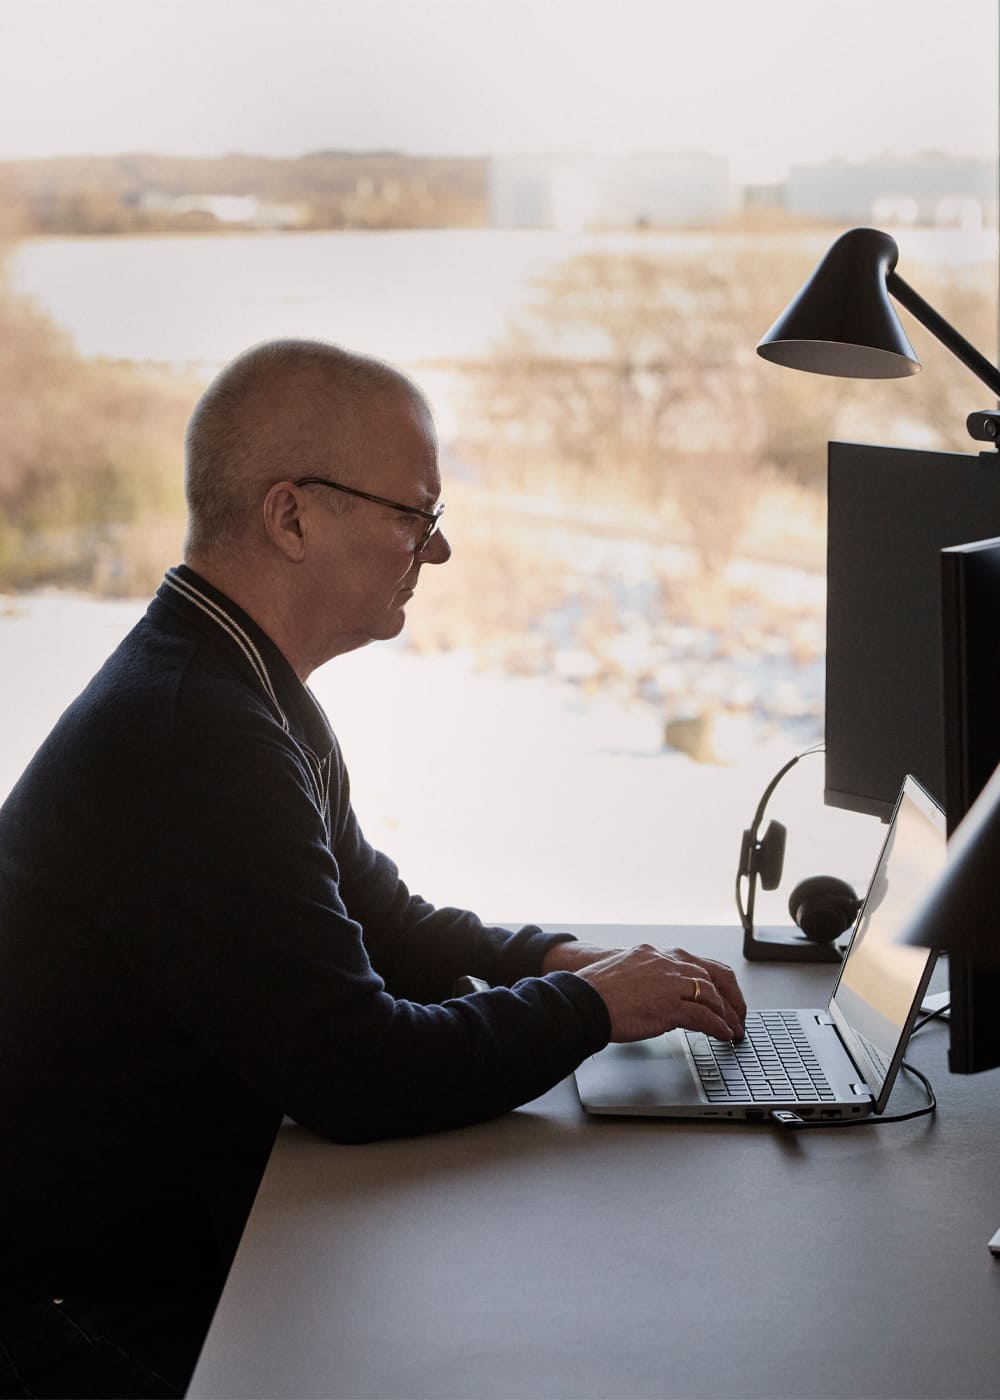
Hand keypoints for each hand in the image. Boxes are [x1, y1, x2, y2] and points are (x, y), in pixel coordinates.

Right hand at [570, 943, 745, 1043]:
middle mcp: (666, 962)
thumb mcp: (623, 972)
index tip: (722, 996)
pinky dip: (718, 1027)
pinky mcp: (669, 1007)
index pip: (697, 963)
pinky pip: (703, 1017)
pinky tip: (724, 1036)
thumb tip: (657, 996)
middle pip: (713, 976)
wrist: (580, 1000)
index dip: (716, 981)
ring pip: (711, 996)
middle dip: (730, 998)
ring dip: (727, 1015)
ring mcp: (669, 983)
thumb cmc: (593, 991)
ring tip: (734, 1029)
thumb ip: (645, 978)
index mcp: (654, 953)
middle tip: (738, 1014)